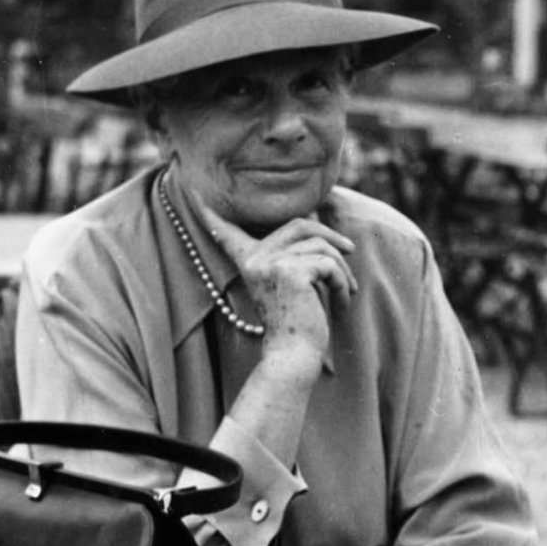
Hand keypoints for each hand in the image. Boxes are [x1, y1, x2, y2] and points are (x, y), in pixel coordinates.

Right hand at [194, 194, 356, 364]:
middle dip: (330, 235)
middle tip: (351, 250)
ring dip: (342, 269)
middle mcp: (254, 258)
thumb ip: (294, 252)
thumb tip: (315, 218)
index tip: (195, 192)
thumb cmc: (298, 321)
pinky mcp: (291, 273)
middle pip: (299, 224)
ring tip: (347, 291)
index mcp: (248, 260)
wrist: (295, 354)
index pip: (227, 231)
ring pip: (321, 246)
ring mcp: (270, 263)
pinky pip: (329, 264)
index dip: (209, 212)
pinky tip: (344, 302)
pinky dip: (343, 282)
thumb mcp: (291, 281)